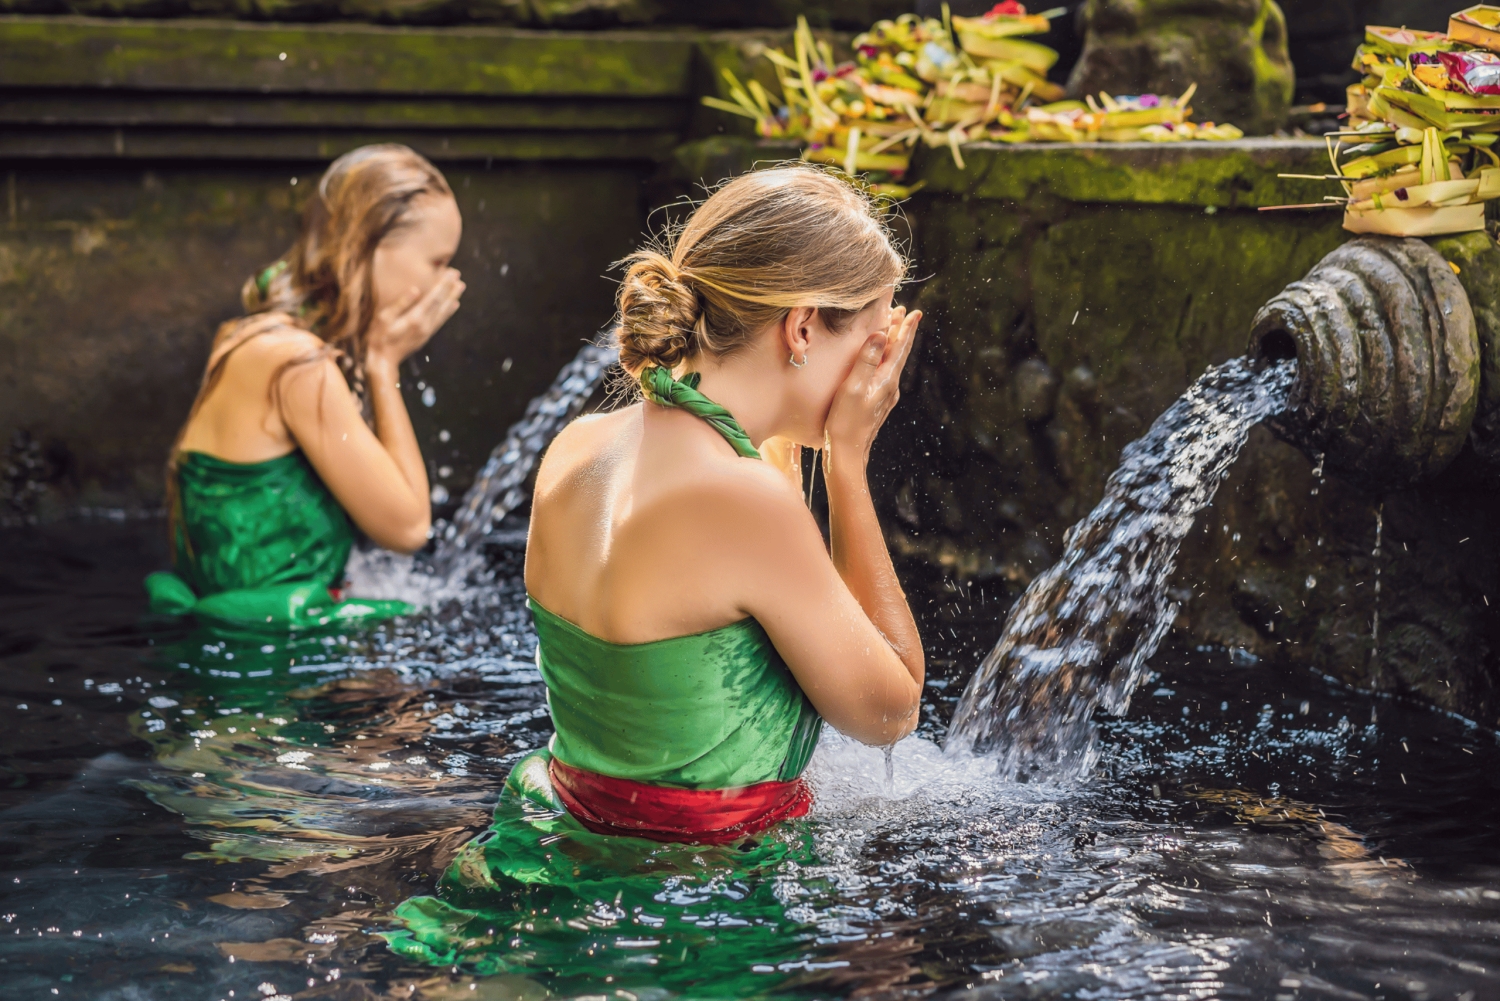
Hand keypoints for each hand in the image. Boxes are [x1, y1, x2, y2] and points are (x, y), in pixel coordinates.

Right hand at [366, 268, 464, 369]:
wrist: (383, 361)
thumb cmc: (380, 337)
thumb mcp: (385, 318)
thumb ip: (401, 303)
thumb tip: (415, 289)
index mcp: (415, 318)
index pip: (433, 298)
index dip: (443, 284)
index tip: (450, 273)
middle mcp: (425, 325)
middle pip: (441, 303)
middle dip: (450, 288)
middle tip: (458, 274)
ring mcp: (427, 331)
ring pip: (444, 312)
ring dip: (453, 298)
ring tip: (461, 286)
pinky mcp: (426, 336)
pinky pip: (441, 321)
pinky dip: (448, 312)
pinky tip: (454, 305)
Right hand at [824, 306, 920, 475]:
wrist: (847, 455)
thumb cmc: (845, 422)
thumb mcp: (853, 388)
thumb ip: (867, 360)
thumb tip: (881, 335)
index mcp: (886, 380)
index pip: (899, 348)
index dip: (906, 329)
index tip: (914, 312)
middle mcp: (890, 387)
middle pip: (898, 354)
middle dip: (901, 332)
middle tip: (906, 313)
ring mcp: (884, 396)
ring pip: (892, 363)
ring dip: (893, 344)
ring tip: (894, 329)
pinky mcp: (875, 403)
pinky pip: (884, 373)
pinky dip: (884, 359)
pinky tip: (879, 360)